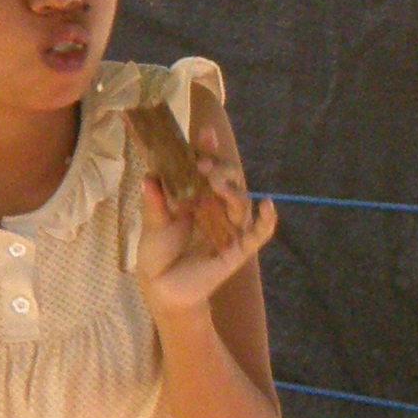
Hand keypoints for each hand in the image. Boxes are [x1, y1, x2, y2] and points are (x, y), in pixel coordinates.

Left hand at [135, 164, 274, 319]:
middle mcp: (215, 209)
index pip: (207, 169)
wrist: (162, 286)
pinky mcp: (239, 249)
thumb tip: (150, 176)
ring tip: (217, 184)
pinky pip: (259, 233)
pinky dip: (267, 220)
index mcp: (196, 197)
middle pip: (231, 181)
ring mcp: (229, 228)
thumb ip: (156, 201)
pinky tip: (267, 205)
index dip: (209, 150)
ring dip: (234, 190)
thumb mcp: (154, 222)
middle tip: (202, 165)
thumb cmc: (157, 253)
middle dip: (221, 168)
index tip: (206, 132)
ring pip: (243, 203)